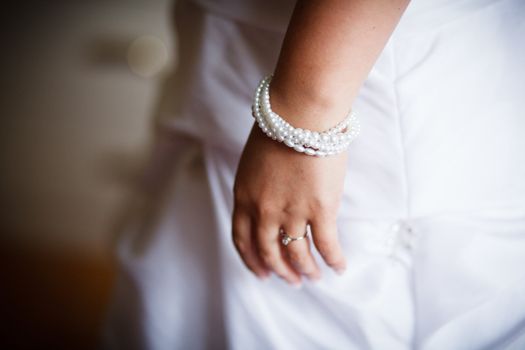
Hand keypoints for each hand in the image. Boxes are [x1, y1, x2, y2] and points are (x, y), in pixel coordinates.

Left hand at [232, 124, 347, 285]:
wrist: (301, 114)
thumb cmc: (279, 128)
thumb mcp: (253, 161)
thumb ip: (257, 187)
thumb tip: (270, 202)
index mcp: (244, 197)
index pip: (243, 239)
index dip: (252, 260)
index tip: (261, 272)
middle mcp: (264, 211)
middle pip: (268, 251)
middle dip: (279, 270)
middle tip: (291, 280)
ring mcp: (292, 212)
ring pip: (297, 253)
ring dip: (306, 270)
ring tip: (313, 278)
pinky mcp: (320, 209)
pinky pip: (327, 244)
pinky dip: (333, 260)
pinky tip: (339, 267)